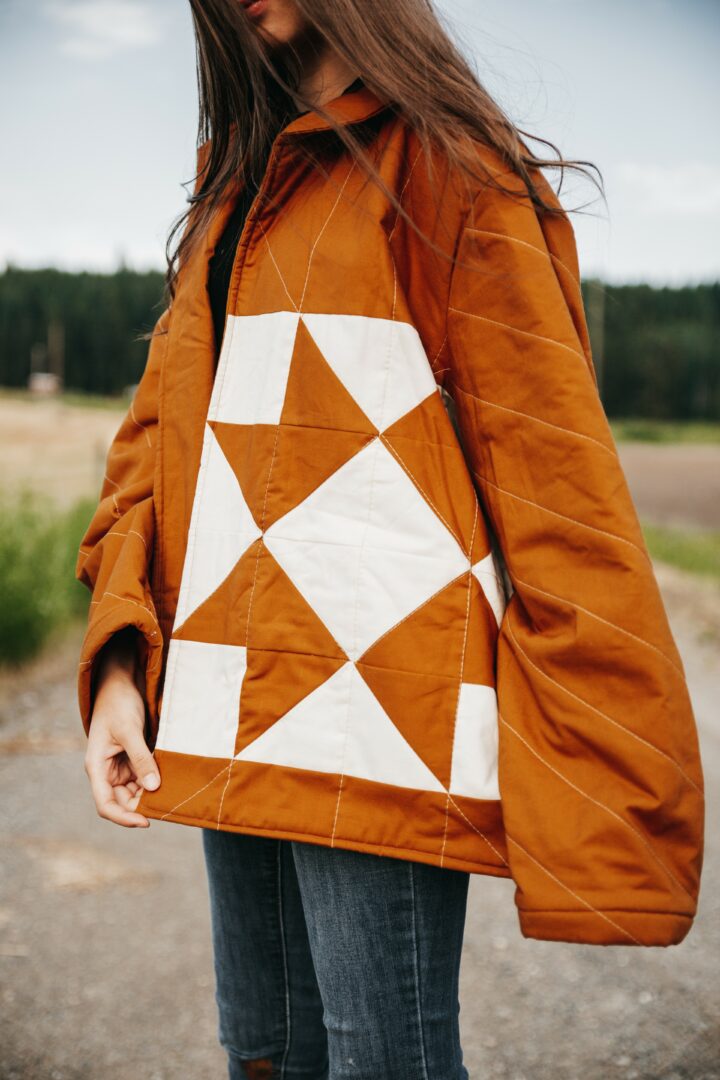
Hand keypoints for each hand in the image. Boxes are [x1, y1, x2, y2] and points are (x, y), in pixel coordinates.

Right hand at [84, 629, 160, 827]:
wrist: (121, 683)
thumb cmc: (118, 704)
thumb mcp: (129, 730)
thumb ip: (140, 758)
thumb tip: (153, 787)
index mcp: (97, 767)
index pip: (106, 804)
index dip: (124, 817)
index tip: (146, 821)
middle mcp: (107, 771)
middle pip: (123, 802)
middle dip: (142, 806)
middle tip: (168, 804)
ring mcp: (120, 766)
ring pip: (135, 792)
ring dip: (151, 794)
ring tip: (173, 792)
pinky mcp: (133, 759)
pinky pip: (144, 778)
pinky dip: (155, 781)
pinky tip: (171, 780)